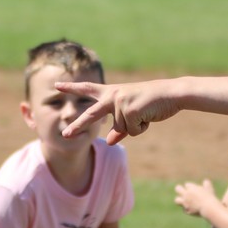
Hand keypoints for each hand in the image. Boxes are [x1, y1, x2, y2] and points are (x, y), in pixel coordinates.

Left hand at [56, 79, 181, 144]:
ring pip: (121, 129)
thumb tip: (107, 142)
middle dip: (77, 126)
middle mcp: (112, 96)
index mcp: (111, 92)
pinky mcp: (129, 111)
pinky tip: (149, 114)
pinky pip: (132, 131)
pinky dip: (143, 127)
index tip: (56, 85)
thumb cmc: (153, 102)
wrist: (171, 93)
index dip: (72, 87)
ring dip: (136, 126)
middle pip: (91, 115)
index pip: (87, 89)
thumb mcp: (133, 114)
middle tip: (65, 135)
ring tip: (146, 112)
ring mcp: (120, 103)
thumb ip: (118, 128)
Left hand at [174, 179, 217, 219]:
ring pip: (176, 200)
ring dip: (180, 200)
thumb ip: (207, 184)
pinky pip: (184, 210)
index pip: (187, 185)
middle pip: (177, 188)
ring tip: (184, 202)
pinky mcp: (186, 210)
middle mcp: (186, 194)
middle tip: (184, 193)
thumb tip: (205, 182)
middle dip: (180, 190)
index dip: (190, 187)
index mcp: (191, 187)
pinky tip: (192, 209)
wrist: (208, 207)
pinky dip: (187, 209)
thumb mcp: (209, 189)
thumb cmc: (209, 197)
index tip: (194, 190)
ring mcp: (185, 202)